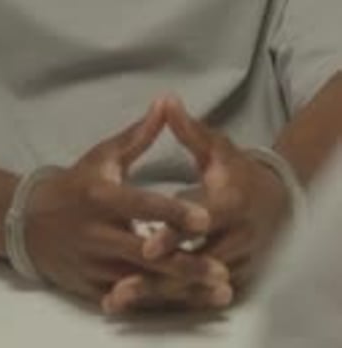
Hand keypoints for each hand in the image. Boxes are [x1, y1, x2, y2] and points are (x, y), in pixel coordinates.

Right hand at [23, 98, 222, 307]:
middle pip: (146, 254)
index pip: (142, 206)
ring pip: (142, 282)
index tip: (205, 219)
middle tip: (223, 270)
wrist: (28, 222)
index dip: (173, 213)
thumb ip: (138, 136)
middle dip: (186, 264)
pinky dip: (159, 300)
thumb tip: (164, 103)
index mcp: (101, 198)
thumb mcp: (103, 156)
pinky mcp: (91, 287)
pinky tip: (188, 302)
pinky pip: (129, 298)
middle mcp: (96, 234)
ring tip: (216, 291)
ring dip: (180, 289)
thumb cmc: (74, 184)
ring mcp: (93, 265)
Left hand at [106, 98, 289, 312]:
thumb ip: (189, 129)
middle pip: (197, 261)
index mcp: (232, 201)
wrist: (274, 200)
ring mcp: (238, 261)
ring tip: (122, 295)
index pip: (202, 221)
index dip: (174, 232)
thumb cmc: (236, 169)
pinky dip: (173, 296)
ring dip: (162, 290)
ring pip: (196, 282)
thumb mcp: (216, 147)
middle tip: (122, 281)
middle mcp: (238, 236)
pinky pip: (200, 292)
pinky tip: (141, 297)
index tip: (146, 242)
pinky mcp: (234, 278)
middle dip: (161, 271)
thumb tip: (165, 99)